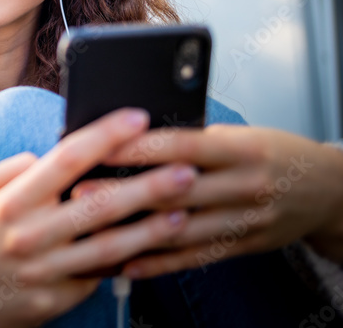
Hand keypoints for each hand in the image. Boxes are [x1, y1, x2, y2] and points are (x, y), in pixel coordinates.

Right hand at [0, 109, 197, 327]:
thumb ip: (11, 168)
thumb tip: (48, 156)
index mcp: (10, 201)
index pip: (66, 159)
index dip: (105, 135)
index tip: (137, 117)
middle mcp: (29, 235)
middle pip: (100, 205)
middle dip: (148, 184)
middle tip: (187, 169)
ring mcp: (44, 272)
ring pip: (109, 248)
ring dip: (151, 229)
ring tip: (183, 212)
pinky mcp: (54, 300)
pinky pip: (96, 278)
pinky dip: (126, 263)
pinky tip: (152, 250)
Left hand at [96, 125, 342, 278]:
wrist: (327, 190)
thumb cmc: (274, 153)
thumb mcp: (241, 135)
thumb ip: (195, 141)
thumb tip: (137, 138)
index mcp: (244, 150)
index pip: (184, 146)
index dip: (141, 147)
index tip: (101, 146)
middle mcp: (246, 187)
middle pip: (176, 191)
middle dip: (124, 191)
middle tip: (81, 190)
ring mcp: (246, 221)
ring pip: (181, 230)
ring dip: (133, 231)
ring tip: (93, 229)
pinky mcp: (243, 247)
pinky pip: (195, 258)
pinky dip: (160, 263)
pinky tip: (128, 263)